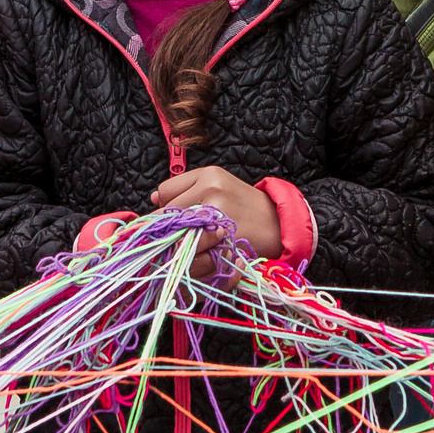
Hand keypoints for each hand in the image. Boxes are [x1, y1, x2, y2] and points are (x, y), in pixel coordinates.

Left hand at [150, 166, 278, 273]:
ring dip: (177, 244)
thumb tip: (154, 199)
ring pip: (174, 234)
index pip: (165, 192)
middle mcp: (212, 190)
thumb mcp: (219, 186)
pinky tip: (202, 254)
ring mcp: (217, 214)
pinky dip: (191, 257)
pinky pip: (191, 252)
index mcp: (209, 175)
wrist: (279, 226)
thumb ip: (187, 189)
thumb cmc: (245, 207)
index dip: (167, 207)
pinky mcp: (223, 239)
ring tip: (192, 246)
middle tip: (180, 236)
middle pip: (166, 214)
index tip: (176, 218)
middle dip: (169, 228)